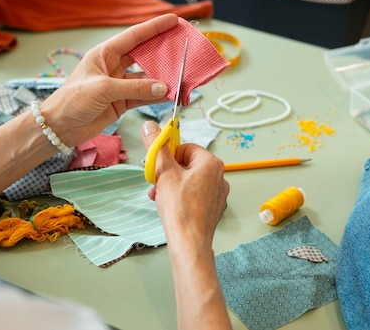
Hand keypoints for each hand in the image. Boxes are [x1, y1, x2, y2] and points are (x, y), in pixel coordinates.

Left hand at [39, 14, 178, 146]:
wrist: (59, 127)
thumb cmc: (72, 100)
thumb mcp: (103, 89)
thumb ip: (134, 88)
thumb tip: (163, 87)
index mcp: (104, 54)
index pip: (134, 36)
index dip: (154, 28)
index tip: (174, 20)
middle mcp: (113, 66)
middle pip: (143, 55)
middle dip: (163, 51)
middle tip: (183, 47)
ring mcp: (119, 85)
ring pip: (147, 78)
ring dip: (162, 78)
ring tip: (181, 75)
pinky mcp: (122, 102)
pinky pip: (144, 96)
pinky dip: (156, 96)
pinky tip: (170, 94)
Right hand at [141, 121, 228, 244]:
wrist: (189, 242)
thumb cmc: (180, 209)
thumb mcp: (163, 172)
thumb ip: (157, 146)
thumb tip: (150, 127)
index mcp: (211, 163)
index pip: (186, 147)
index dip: (169, 156)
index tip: (158, 166)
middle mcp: (219, 176)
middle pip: (187, 164)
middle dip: (168, 173)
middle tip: (156, 183)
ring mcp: (218, 194)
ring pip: (189, 181)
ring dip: (171, 186)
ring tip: (159, 196)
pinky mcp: (213, 208)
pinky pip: (195, 195)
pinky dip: (181, 198)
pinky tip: (169, 207)